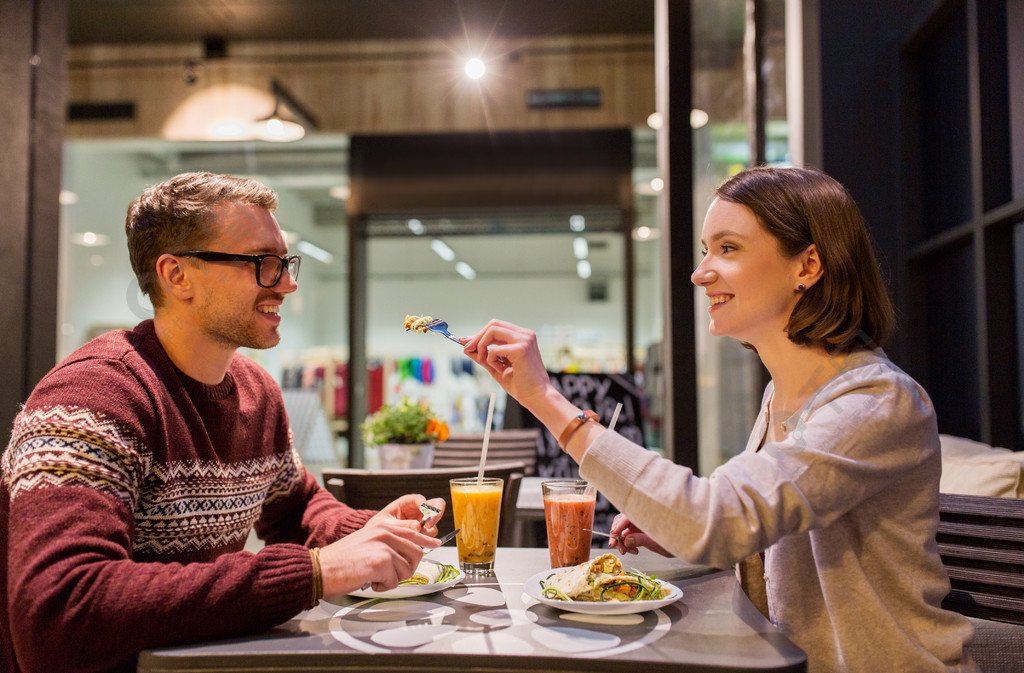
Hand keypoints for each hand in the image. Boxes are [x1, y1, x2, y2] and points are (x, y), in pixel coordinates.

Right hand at [318, 514, 440, 596]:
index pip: (414, 531)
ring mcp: (385, 546)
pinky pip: (395, 580)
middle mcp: (386, 532)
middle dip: (407, 568)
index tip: (435, 543)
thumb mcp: (368, 541)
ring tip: (375, 575)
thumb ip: (389, 541)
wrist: (322, 568)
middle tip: (389, 573)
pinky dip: (384, 586)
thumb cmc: (342, 559)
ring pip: (408, 568)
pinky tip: (370, 580)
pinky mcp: (382, 562)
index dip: (426, 540)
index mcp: (383, 525)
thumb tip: (410, 550)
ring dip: (394, 578)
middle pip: (417, 552)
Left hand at [369, 493, 446, 536]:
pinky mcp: (423, 532)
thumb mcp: (386, 524)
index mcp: (407, 502)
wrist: (376, 538)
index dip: (425, 505)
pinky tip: (416, 543)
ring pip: (435, 522)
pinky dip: (427, 539)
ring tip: (418, 537)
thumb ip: (401, 525)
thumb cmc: (379, 526)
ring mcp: (422, 520)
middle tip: (430, 524)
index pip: (420, 499)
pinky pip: (431, 534)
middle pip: (437, 504)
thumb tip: (417, 527)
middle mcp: (417, 509)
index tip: (425, 513)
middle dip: (437, 513)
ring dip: (430, 530)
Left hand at [460, 319, 553, 409]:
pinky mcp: (521, 349)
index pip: (497, 327)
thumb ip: (484, 357)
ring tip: (482, 361)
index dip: (480, 334)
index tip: (465, 342)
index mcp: (523, 337)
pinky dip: (491, 360)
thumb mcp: (497, 367)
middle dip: (477, 337)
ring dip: (481, 346)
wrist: (537, 397)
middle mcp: (525, 335)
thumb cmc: (521, 385)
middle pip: (493, 324)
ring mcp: (524, 340)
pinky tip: (500, 369)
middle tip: (466, 349)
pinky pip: (494, 349)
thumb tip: (466, 347)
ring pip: (492, 331)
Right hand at [609, 513, 673, 556]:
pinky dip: (626, 545)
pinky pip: (626, 537)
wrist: (681, 544)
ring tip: (628, 551)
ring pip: (621, 530)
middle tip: (616, 547)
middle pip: (620, 522)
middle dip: (616, 534)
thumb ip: (642, 540)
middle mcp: (639, 518)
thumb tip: (626, 540)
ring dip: (621, 542)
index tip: (614, 536)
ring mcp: (638, 525)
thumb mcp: (658, 542)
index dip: (618, 526)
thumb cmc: (674, 540)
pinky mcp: (637, 532)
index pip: (627, 517)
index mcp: (645, 515)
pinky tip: (634, 551)